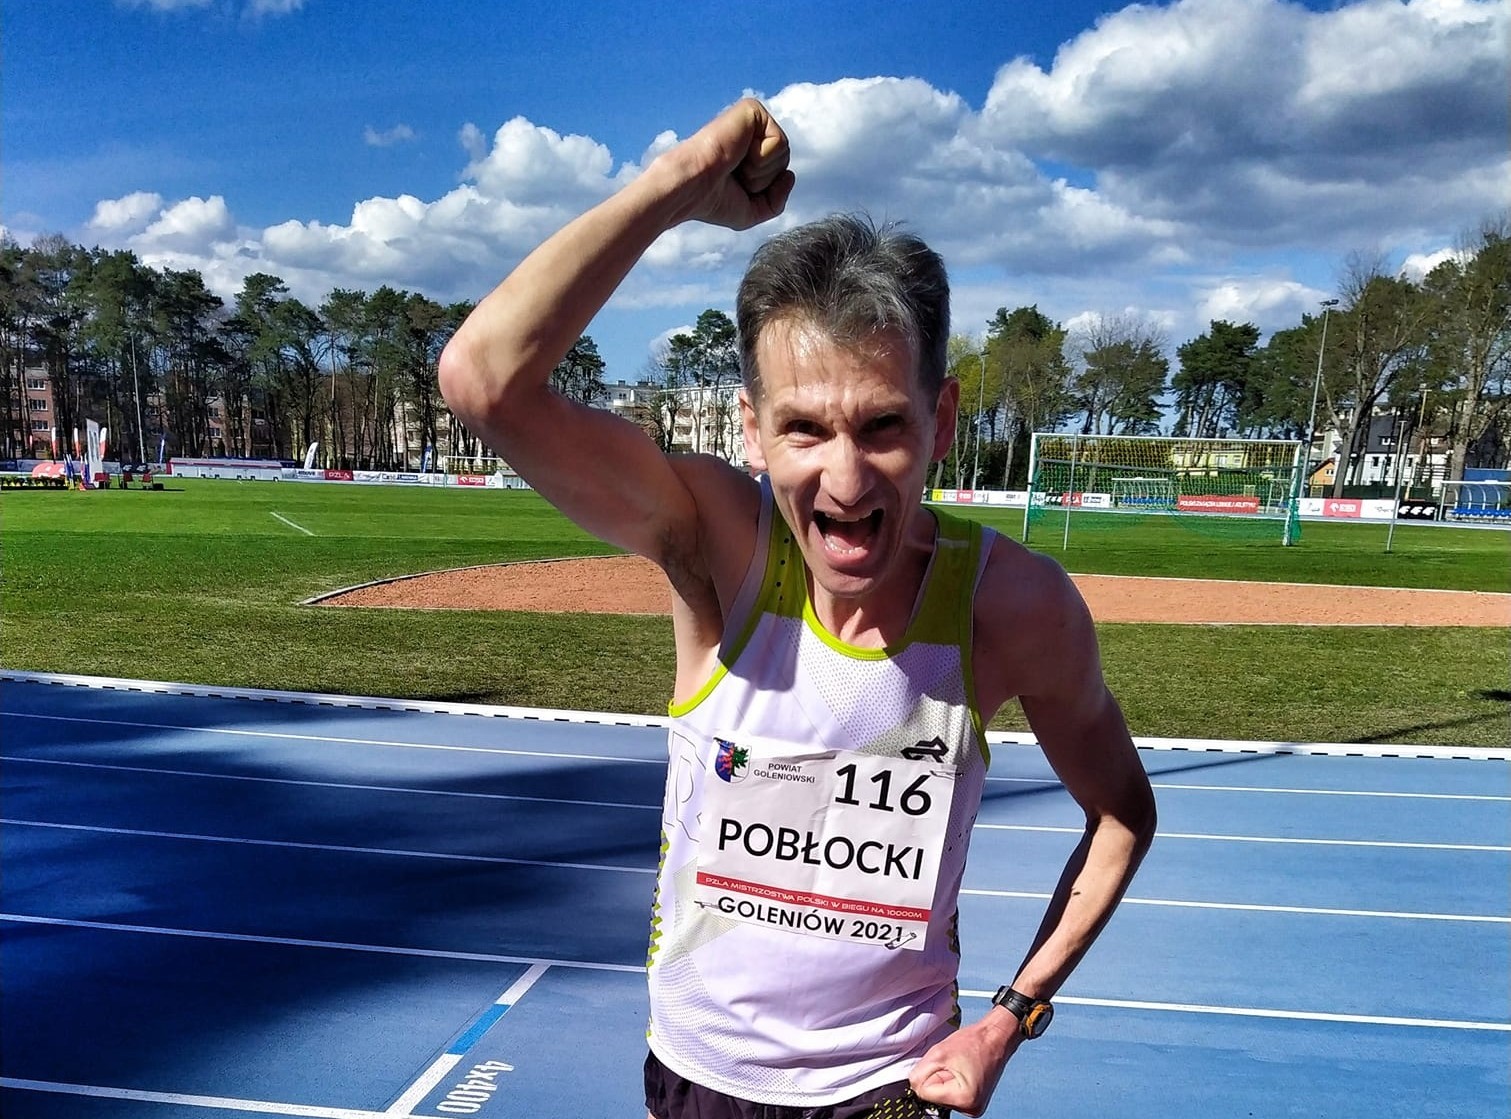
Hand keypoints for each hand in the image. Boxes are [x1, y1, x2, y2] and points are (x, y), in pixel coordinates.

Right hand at [660, 98, 794, 230]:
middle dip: (764, 180)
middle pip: (784, 162)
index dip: (763, 189)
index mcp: (746, 153)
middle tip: (735, 176)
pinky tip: (738, 152)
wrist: (692, 187)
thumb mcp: (751, 212)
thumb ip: (777, 201)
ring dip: (761, 170)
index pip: (778, 173)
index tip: (733, 186)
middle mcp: (749, 134)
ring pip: (784, 153)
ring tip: (735, 165)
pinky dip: (761, 157)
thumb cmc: (713, 201)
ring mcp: (751, 120)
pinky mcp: (752, 110)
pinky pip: (779, 142)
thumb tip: (790, 174)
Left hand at [908, 1014, 1019, 1116]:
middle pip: (933, 1097)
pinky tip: (963, 1071)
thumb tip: (912, 1088)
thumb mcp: (938, 1054)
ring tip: (959, 1065)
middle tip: (954, 1063)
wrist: (995, 1038)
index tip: (946, 1063)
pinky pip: (949, 1094)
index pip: (925, 1093)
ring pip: (940, 1096)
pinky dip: (950, 1082)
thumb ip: (919, 1074)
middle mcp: (970, 1109)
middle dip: (937, 1077)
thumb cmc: (973, 1042)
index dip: (930, 1073)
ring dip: (943, 1079)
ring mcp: (973, 1108)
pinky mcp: (973, 1103)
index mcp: (964, 1099)